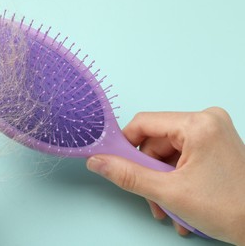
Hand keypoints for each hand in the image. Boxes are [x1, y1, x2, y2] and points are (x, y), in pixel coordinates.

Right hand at [86, 107, 244, 243]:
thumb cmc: (232, 209)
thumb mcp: (170, 192)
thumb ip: (128, 175)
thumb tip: (99, 162)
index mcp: (198, 124)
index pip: (144, 123)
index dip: (125, 144)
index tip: (115, 163)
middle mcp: (206, 122)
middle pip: (155, 141)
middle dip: (149, 173)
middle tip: (151, 197)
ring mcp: (212, 133)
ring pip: (167, 153)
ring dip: (161, 182)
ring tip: (168, 208)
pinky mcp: (214, 145)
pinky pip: (181, 157)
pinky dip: (175, 179)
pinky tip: (179, 202)